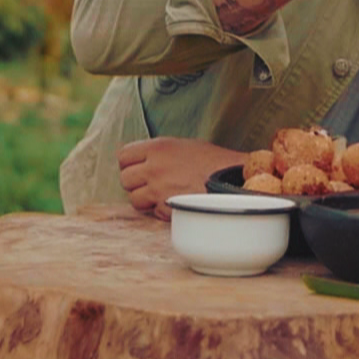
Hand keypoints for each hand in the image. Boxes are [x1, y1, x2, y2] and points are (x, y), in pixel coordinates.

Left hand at [118, 138, 245, 219]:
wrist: (234, 179)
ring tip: (162, 194)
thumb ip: (160, 153)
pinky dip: (162, 211)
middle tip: (151, 183)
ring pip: (134, 199)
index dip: (129, 163)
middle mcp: (154, 168)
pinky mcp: (168, 209)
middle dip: (136, 183)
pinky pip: (154, 212)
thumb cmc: (214, 161)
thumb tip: (142, 161)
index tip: (138, 167)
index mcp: (158, 148)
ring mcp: (159, 190)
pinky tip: (176, 203)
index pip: (123, 156)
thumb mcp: (184, 146)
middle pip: (125, 179)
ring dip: (146, 199)